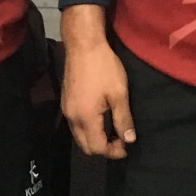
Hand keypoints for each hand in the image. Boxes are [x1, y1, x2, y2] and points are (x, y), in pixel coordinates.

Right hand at [62, 36, 135, 158]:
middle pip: (85, 146)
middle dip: (104, 148)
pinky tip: (100, 117)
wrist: (83, 44)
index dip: (114, 151)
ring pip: (79, 136)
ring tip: (112, 129)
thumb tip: (129, 140)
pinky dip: (88, 128)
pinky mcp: (66, 100)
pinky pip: (76, 124)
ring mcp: (67, 109)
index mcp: (85, 118)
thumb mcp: (119, 93)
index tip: (127, 145)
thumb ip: (123, 119)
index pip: (97, 148)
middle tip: (121, 140)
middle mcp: (72, 117)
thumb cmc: (103, 67)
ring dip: (95, 138)